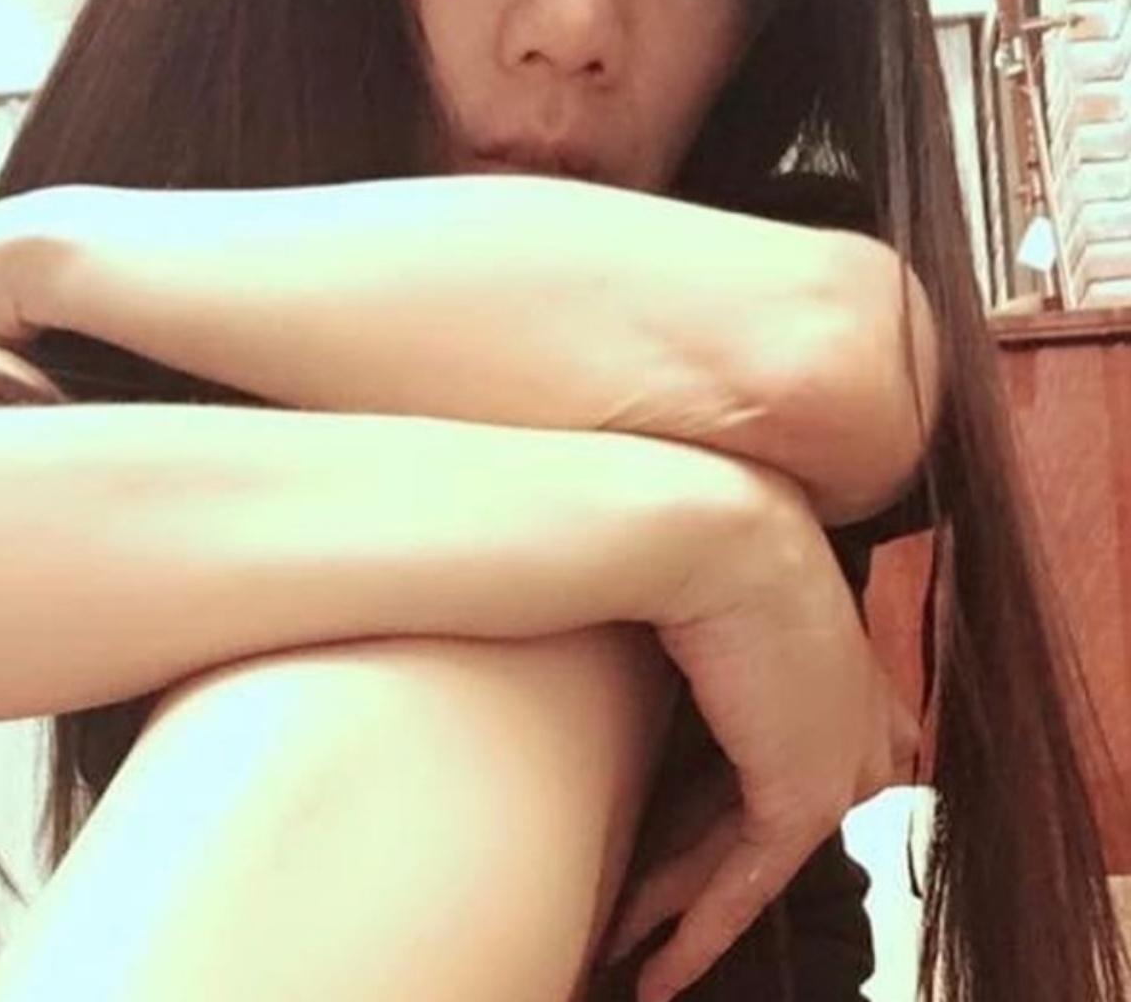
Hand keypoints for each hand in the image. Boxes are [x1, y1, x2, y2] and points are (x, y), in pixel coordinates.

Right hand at [618, 476, 916, 1001]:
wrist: (710, 529)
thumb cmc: (696, 535)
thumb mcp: (716, 589)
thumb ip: (713, 640)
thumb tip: (667, 651)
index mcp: (842, 658)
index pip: (805, 755)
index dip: (742, 809)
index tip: (686, 845)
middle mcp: (854, 713)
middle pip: (771, 814)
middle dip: (705, 866)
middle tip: (647, 911)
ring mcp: (839, 755)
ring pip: (751, 853)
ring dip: (685, 905)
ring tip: (631, 950)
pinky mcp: (808, 792)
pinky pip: (750, 879)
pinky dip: (703, 927)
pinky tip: (660, 968)